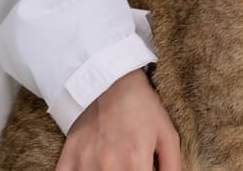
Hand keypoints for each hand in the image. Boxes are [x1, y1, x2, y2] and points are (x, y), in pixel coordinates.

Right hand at [56, 69, 180, 170]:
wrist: (109, 80)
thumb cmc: (142, 107)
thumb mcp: (167, 135)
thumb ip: (172, 167)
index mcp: (135, 160)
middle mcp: (108, 164)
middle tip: (130, 168)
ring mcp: (85, 161)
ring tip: (114, 167)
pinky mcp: (69, 156)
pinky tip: (91, 169)